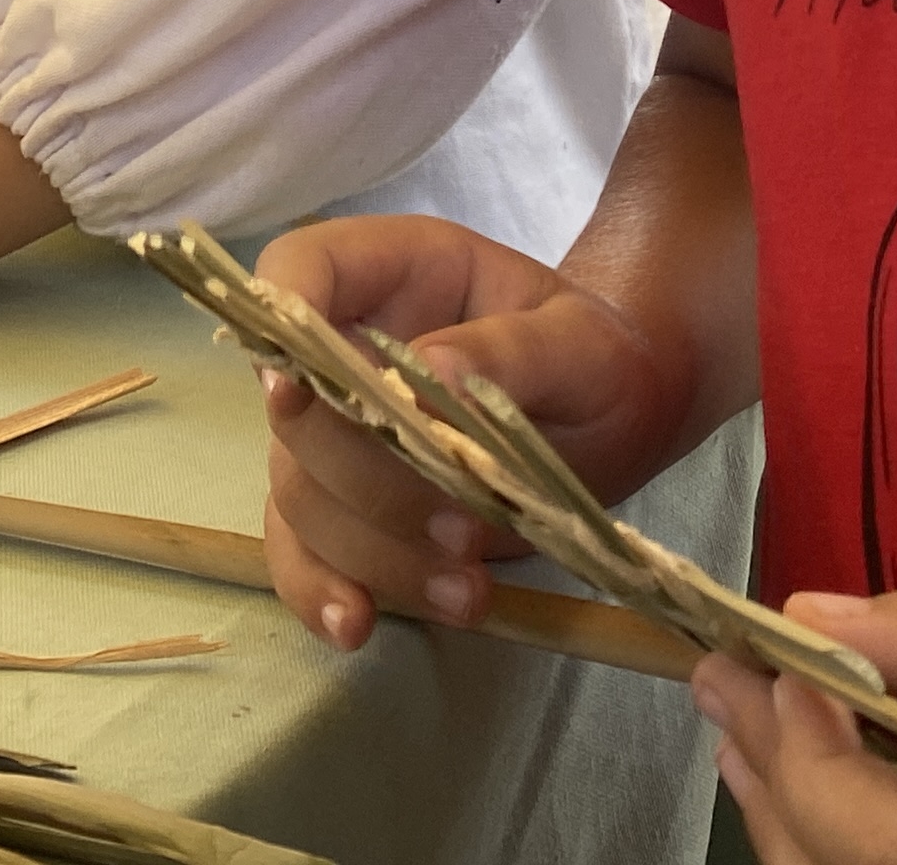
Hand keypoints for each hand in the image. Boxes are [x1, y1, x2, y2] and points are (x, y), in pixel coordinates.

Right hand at [257, 215, 691, 650]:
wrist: (616, 417)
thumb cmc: (597, 358)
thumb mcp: (583, 344)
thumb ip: (511, 352)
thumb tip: (430, 373)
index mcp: (397, 274)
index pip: (298, 270)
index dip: (280, 322)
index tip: (298, 391)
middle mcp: (348, 350)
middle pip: (297, 410)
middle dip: (366, 478)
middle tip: (464, 528)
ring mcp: (341, 432)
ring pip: (301, 494)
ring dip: (371, 553)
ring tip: (466, 593)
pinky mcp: (349, 508)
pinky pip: (305, 552)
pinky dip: (323, 592)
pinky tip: (357, 626)